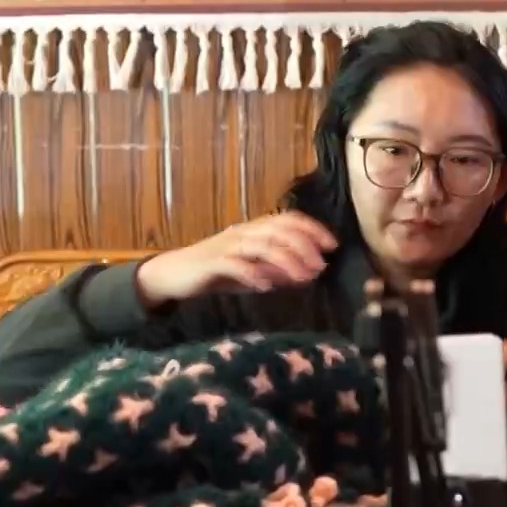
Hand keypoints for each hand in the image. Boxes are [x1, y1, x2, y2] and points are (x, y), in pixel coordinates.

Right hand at [135, 212, 336, 303]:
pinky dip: (252, 273)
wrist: (174, 274)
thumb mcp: (252, 271)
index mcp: (253, 229)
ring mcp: (226, 246)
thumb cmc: (216, 271)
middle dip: (304, 246)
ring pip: (261, 245)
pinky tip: (266, 286)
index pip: (287, 220)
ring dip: (286, 260)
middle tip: (320, 266)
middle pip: (278, 230)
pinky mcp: (211, 262)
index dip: (312, 229)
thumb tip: (306, 274)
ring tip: (302, 277)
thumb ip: (277, 271)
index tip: (332, 245)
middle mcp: (242, 232)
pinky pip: (234, 264)